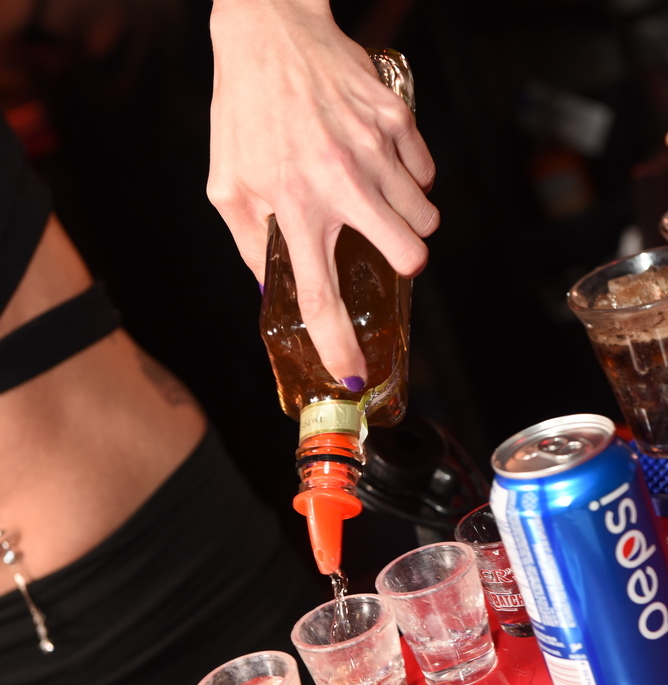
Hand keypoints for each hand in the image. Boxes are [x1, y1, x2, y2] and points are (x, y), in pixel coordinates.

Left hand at [208, 0, 438, 383]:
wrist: (271, 31)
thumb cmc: (245, 111)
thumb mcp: (226, 184)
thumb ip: (249, 243)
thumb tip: (272, 290)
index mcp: (293, 206)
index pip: (322, 294)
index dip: (339, 344)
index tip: (354, 373)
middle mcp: (340, 182)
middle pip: (408, 257)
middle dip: (402, 267)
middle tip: (383, 250)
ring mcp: (375, 149)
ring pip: (427, 218)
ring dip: (410, 223)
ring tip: (377, 201)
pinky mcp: (397, 120)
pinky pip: (428, 173)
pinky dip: (413, 180)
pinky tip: (381, 164)